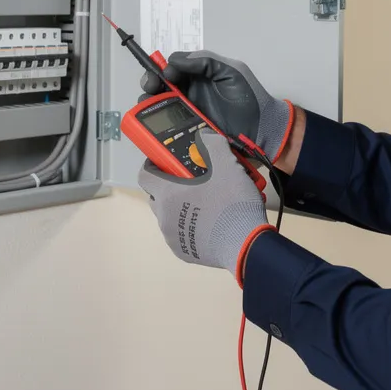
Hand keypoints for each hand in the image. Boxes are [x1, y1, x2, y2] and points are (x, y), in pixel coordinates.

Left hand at [138, 130, 274, 284]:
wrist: (245, 243)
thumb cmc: (232, 203)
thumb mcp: (227, 164)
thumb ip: (212, 143)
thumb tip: (204, 135)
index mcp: (167, 194)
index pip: (144, 174)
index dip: (152, 164)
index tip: (166, 161)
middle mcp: (164, 217)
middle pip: (156, 195)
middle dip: (169, 186)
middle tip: (192, 181)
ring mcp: (172, 237)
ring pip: (169, 216)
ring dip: (180, 207)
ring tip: (205, 202)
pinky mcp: (184, 253)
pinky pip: (181, 234)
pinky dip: (189, 226)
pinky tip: (209, 222)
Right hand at [141, 50, 295, 162]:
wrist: (262, 131)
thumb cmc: (249, 99)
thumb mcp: (231, 72)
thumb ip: (205, 61)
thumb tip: (175, 61)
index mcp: (199, 75)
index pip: (173, 66)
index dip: (165, 68)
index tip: (167, 74)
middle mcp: (190, 92)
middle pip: (161, 84)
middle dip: (150, 83)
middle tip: (150, 87)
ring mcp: (187, 112)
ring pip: (160, 104)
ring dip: (150, 101)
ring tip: (148, 104)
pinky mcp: (187, 131)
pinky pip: (167, 125)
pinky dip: (156, 122)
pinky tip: (152, 121)